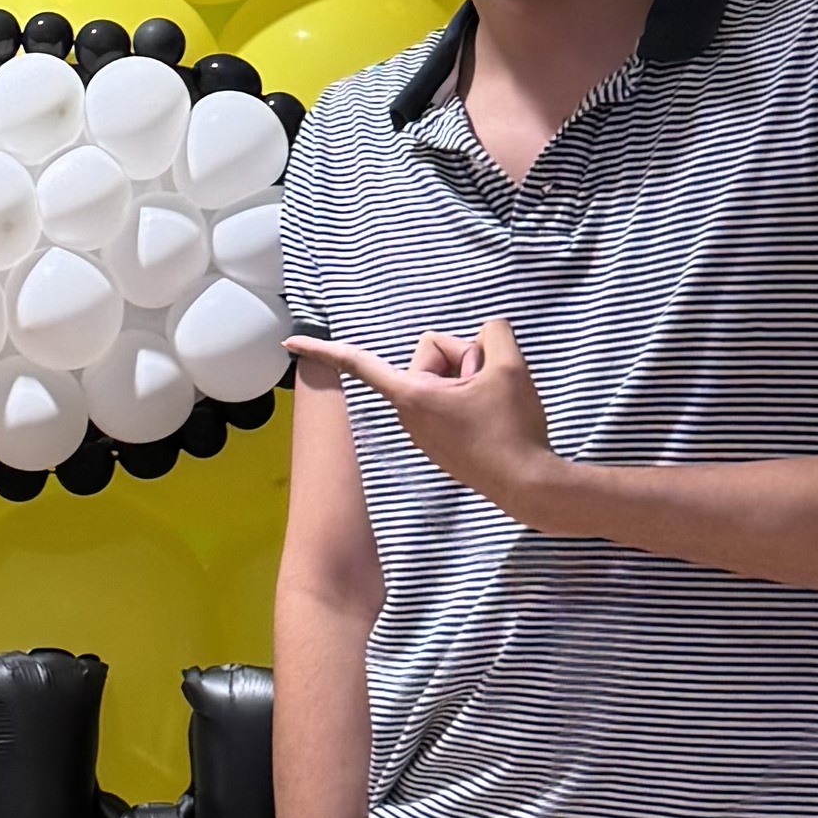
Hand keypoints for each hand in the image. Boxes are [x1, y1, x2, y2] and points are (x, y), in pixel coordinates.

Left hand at [308, 310, 570, 523]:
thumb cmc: (514, 428)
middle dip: (460, 358)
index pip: (360, 363)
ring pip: (442, 377)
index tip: (288, 344)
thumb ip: (493, 332)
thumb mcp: (510, 366)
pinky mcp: (439, 442)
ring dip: (468, 381)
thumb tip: (485, 332)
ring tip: (492, 408)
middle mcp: (407, 414)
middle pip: (429, 354)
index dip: (323, 349)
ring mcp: (422, 431)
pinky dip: (468, 398)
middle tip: (486, 384)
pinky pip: (449, 400)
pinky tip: (491, 417)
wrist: (529, 485)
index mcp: (412, 394)